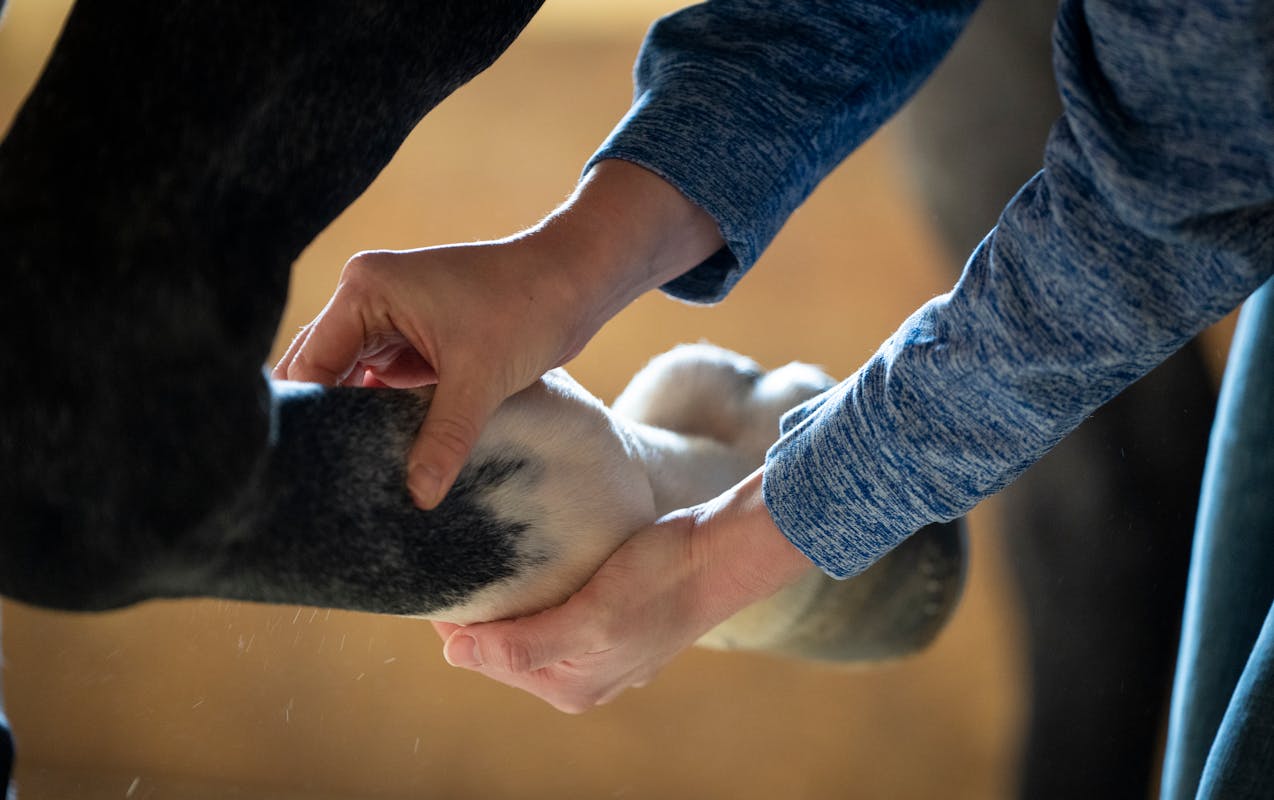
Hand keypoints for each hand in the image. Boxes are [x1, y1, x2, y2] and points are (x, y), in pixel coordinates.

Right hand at [274, 160, 723, 508]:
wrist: (576, 280)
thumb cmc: (527, 306)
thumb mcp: (481, 379)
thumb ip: (445, 438)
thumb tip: (418, 497)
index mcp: (365, 290)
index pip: (311, 364)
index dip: (305, 418)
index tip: (302, 471)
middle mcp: (367, 299)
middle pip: (324, 373)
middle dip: (324, 422)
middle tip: (316, 484)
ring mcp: (390, 320)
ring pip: (353, 383)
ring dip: (356, 423)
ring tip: (346, 479)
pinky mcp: (416, 339)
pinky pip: (385, 385)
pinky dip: (385, 416)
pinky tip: (384, 458)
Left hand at [434, 470, 813, 712]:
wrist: (723, 555)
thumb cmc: (660, 582)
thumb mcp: (589, 619)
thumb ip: (523, 647)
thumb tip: (455, 654)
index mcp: (570, 688)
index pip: (484, 657)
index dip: (456, 620)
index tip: (437, 578)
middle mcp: (582, 679)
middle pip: (504, 647)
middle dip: (480, 613)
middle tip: (457, 560)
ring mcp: (601, 652)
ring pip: (530, 628)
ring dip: (508, 601)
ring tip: (485, 558)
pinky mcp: (614, 622)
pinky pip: (558, 612)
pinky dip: (538, 592)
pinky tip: (530, 563)